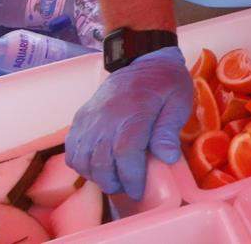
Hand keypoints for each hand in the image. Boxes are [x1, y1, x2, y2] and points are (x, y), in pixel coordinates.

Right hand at [66, 46, 191, 198]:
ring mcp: (90, 118)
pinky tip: (97, 167)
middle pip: (100, 161)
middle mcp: (106, 117)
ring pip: (82, 158)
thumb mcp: (179, 102)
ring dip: (97, 176)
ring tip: (114, 180)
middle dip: (114, 182)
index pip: (125, 153)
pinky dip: (81, 163)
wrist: (143, 60)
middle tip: (128, 188)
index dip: (130, 177)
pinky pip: (72, 149)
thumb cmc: (166, 83)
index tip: (138, 190)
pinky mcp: (81, 118)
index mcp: (134, 113)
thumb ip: (169, 130)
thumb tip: (167, 158)